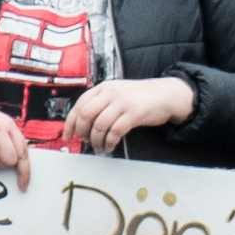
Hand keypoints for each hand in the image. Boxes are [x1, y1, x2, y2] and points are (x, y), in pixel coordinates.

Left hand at [70, 73, 198, 151]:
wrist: (165, 94)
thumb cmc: (139, 97)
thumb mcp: (116, 94)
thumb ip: (100, 104)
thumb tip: (81, 125)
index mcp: (103, 88)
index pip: (79, 105)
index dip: (70, 122)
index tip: (68, 135)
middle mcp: (110, 93)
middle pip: (86, 115)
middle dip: (82, 132)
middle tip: (85, 141)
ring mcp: (122, 102)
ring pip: (99, 125)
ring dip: (96, 140)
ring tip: (99, 147)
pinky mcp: (134, 113)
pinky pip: (115, 131)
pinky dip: (109, 142)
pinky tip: (110, 146)